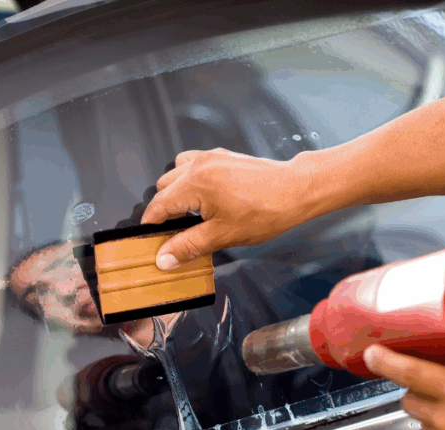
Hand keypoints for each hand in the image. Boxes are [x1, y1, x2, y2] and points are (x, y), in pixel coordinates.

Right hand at [140, 148, 311, 269]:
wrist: (295, 190)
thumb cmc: (266, 211)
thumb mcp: (223, 235)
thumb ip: (188, 246)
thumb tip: (164, 258)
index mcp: (196, 183)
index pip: (159, 206)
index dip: (150, 226)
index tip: (149, 241)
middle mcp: (199, 165)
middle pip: (163, 188)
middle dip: (164, 211)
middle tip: (175, 234)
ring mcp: (210, 157)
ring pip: (176, 174)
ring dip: (176, 194)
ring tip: (190, 216)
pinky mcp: (221, 156)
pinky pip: (192, 164)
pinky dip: (190, 180)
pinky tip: (204, 198)